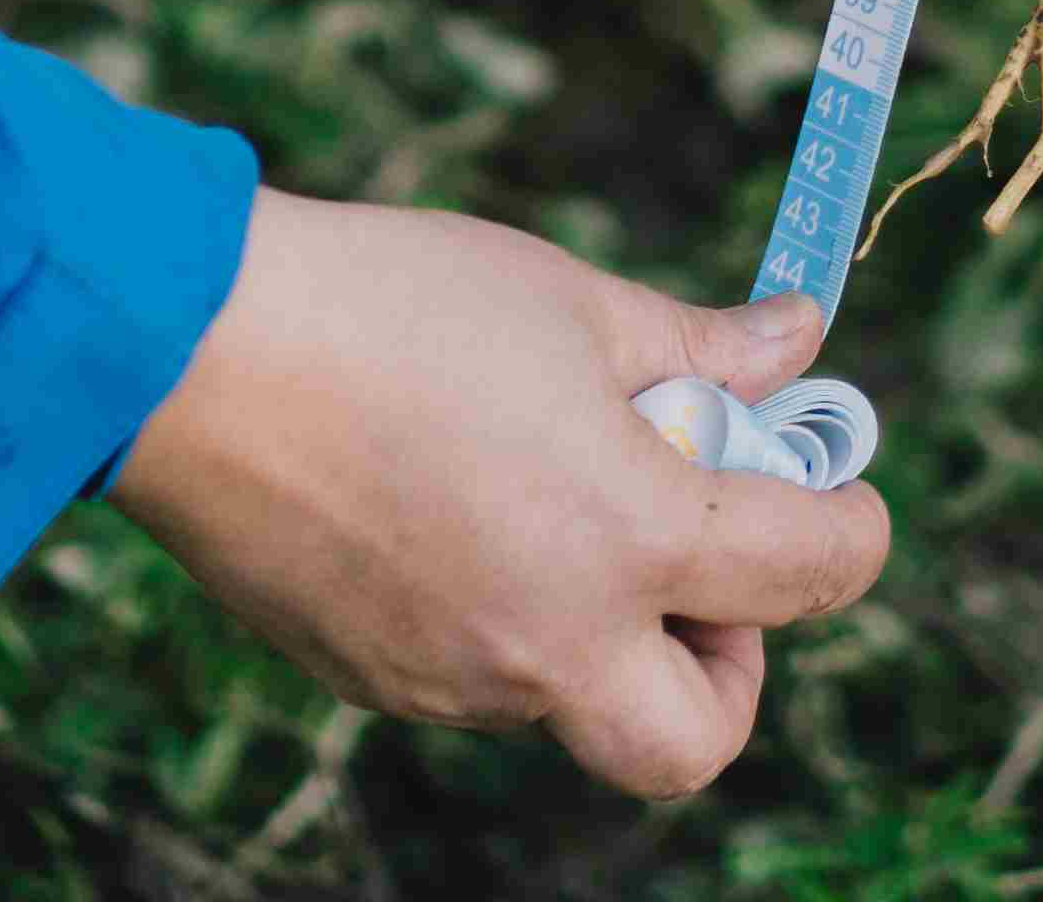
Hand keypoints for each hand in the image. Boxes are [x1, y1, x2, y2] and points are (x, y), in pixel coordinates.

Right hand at [107, 191, 890, 800]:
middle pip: (697, 739)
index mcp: (631, 540)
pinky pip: (478, 676)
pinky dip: (504, 613)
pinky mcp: (370, 677)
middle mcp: (552, 644)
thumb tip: (796, 345)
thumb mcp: (572, 303)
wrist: (191, 349)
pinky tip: (449, 503)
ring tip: (543, 482)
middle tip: (695, 557)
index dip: (851, 526)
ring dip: (603, 624)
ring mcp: (453, 679)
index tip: (836, 488)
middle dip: (730, 664)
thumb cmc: (393, 303)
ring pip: (577, 701)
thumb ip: (697, 351)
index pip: (810, 574)